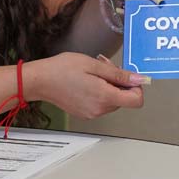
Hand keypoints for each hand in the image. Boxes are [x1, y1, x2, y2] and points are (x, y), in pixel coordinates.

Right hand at [29, 52, 148, 118]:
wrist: (39, 81)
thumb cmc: (62, 69)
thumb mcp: (94, 65)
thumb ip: (119, 74)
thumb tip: (139, 79)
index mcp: (104, 97)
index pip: (136, 101)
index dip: (137, 87)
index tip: (128, 75)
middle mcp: (99, 109)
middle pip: (124, 99)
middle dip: (120, 82)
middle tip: (105, 66)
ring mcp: (92, 113)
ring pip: (113, 100)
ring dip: (109, 86)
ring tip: (94, 72)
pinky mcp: (85, 113)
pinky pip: (101, 103)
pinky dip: (100, 92)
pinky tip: (87, 80)